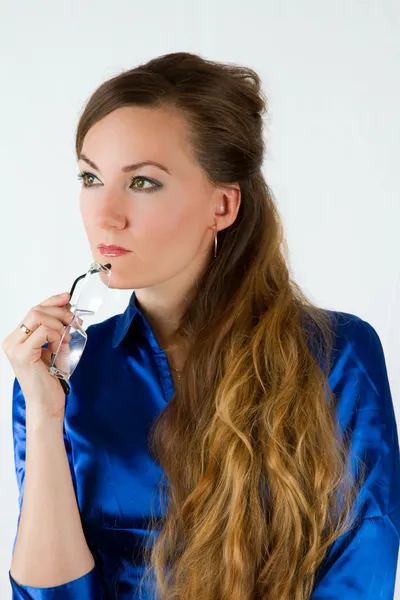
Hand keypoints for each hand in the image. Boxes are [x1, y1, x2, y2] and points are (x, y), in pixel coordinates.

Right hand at [2, 293, 80, 418]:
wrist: (47, 404)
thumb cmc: (51, 379)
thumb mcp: (56, 348)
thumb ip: (57, 330)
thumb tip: (68, 311)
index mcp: (17, 338)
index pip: (34, 310)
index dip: (52, 301)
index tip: (67, 298)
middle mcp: (12, 341)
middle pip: (36, 310)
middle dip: (60, 312)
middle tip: (74, 321)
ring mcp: (14, 347)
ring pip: (39, 317)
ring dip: (59, 324)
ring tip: (67, 337)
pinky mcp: (22, 354)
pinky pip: (43, 332)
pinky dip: (56, 335)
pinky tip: (60, 345)